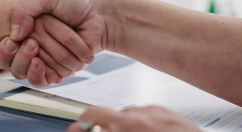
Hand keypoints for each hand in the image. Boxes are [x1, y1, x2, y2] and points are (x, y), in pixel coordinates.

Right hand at [0, 0, 108, 85]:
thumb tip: (14, 34)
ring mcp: (43, 57)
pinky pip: (40, 80)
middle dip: (6, 53)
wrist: (100, 13)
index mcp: (25, 26)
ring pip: (20, 71)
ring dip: (23, 61)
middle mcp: (30, 43)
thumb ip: (23, 7)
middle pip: (6, 60)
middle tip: (13, 41)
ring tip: (32, 47)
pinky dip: (38, 73)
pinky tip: (38, 61)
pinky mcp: (56, 69)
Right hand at [67, 106, 200, 131]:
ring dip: (123, 127)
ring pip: (128, 115)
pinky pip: (146, 114)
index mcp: (127, 124)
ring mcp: (154, 110)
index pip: (90, 116)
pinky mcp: (167, 111)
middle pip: (108, 115)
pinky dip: (141, 124)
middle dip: (102, 127)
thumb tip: (94, 130)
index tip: (74, 130)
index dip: (78, 125)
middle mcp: (140, 114)